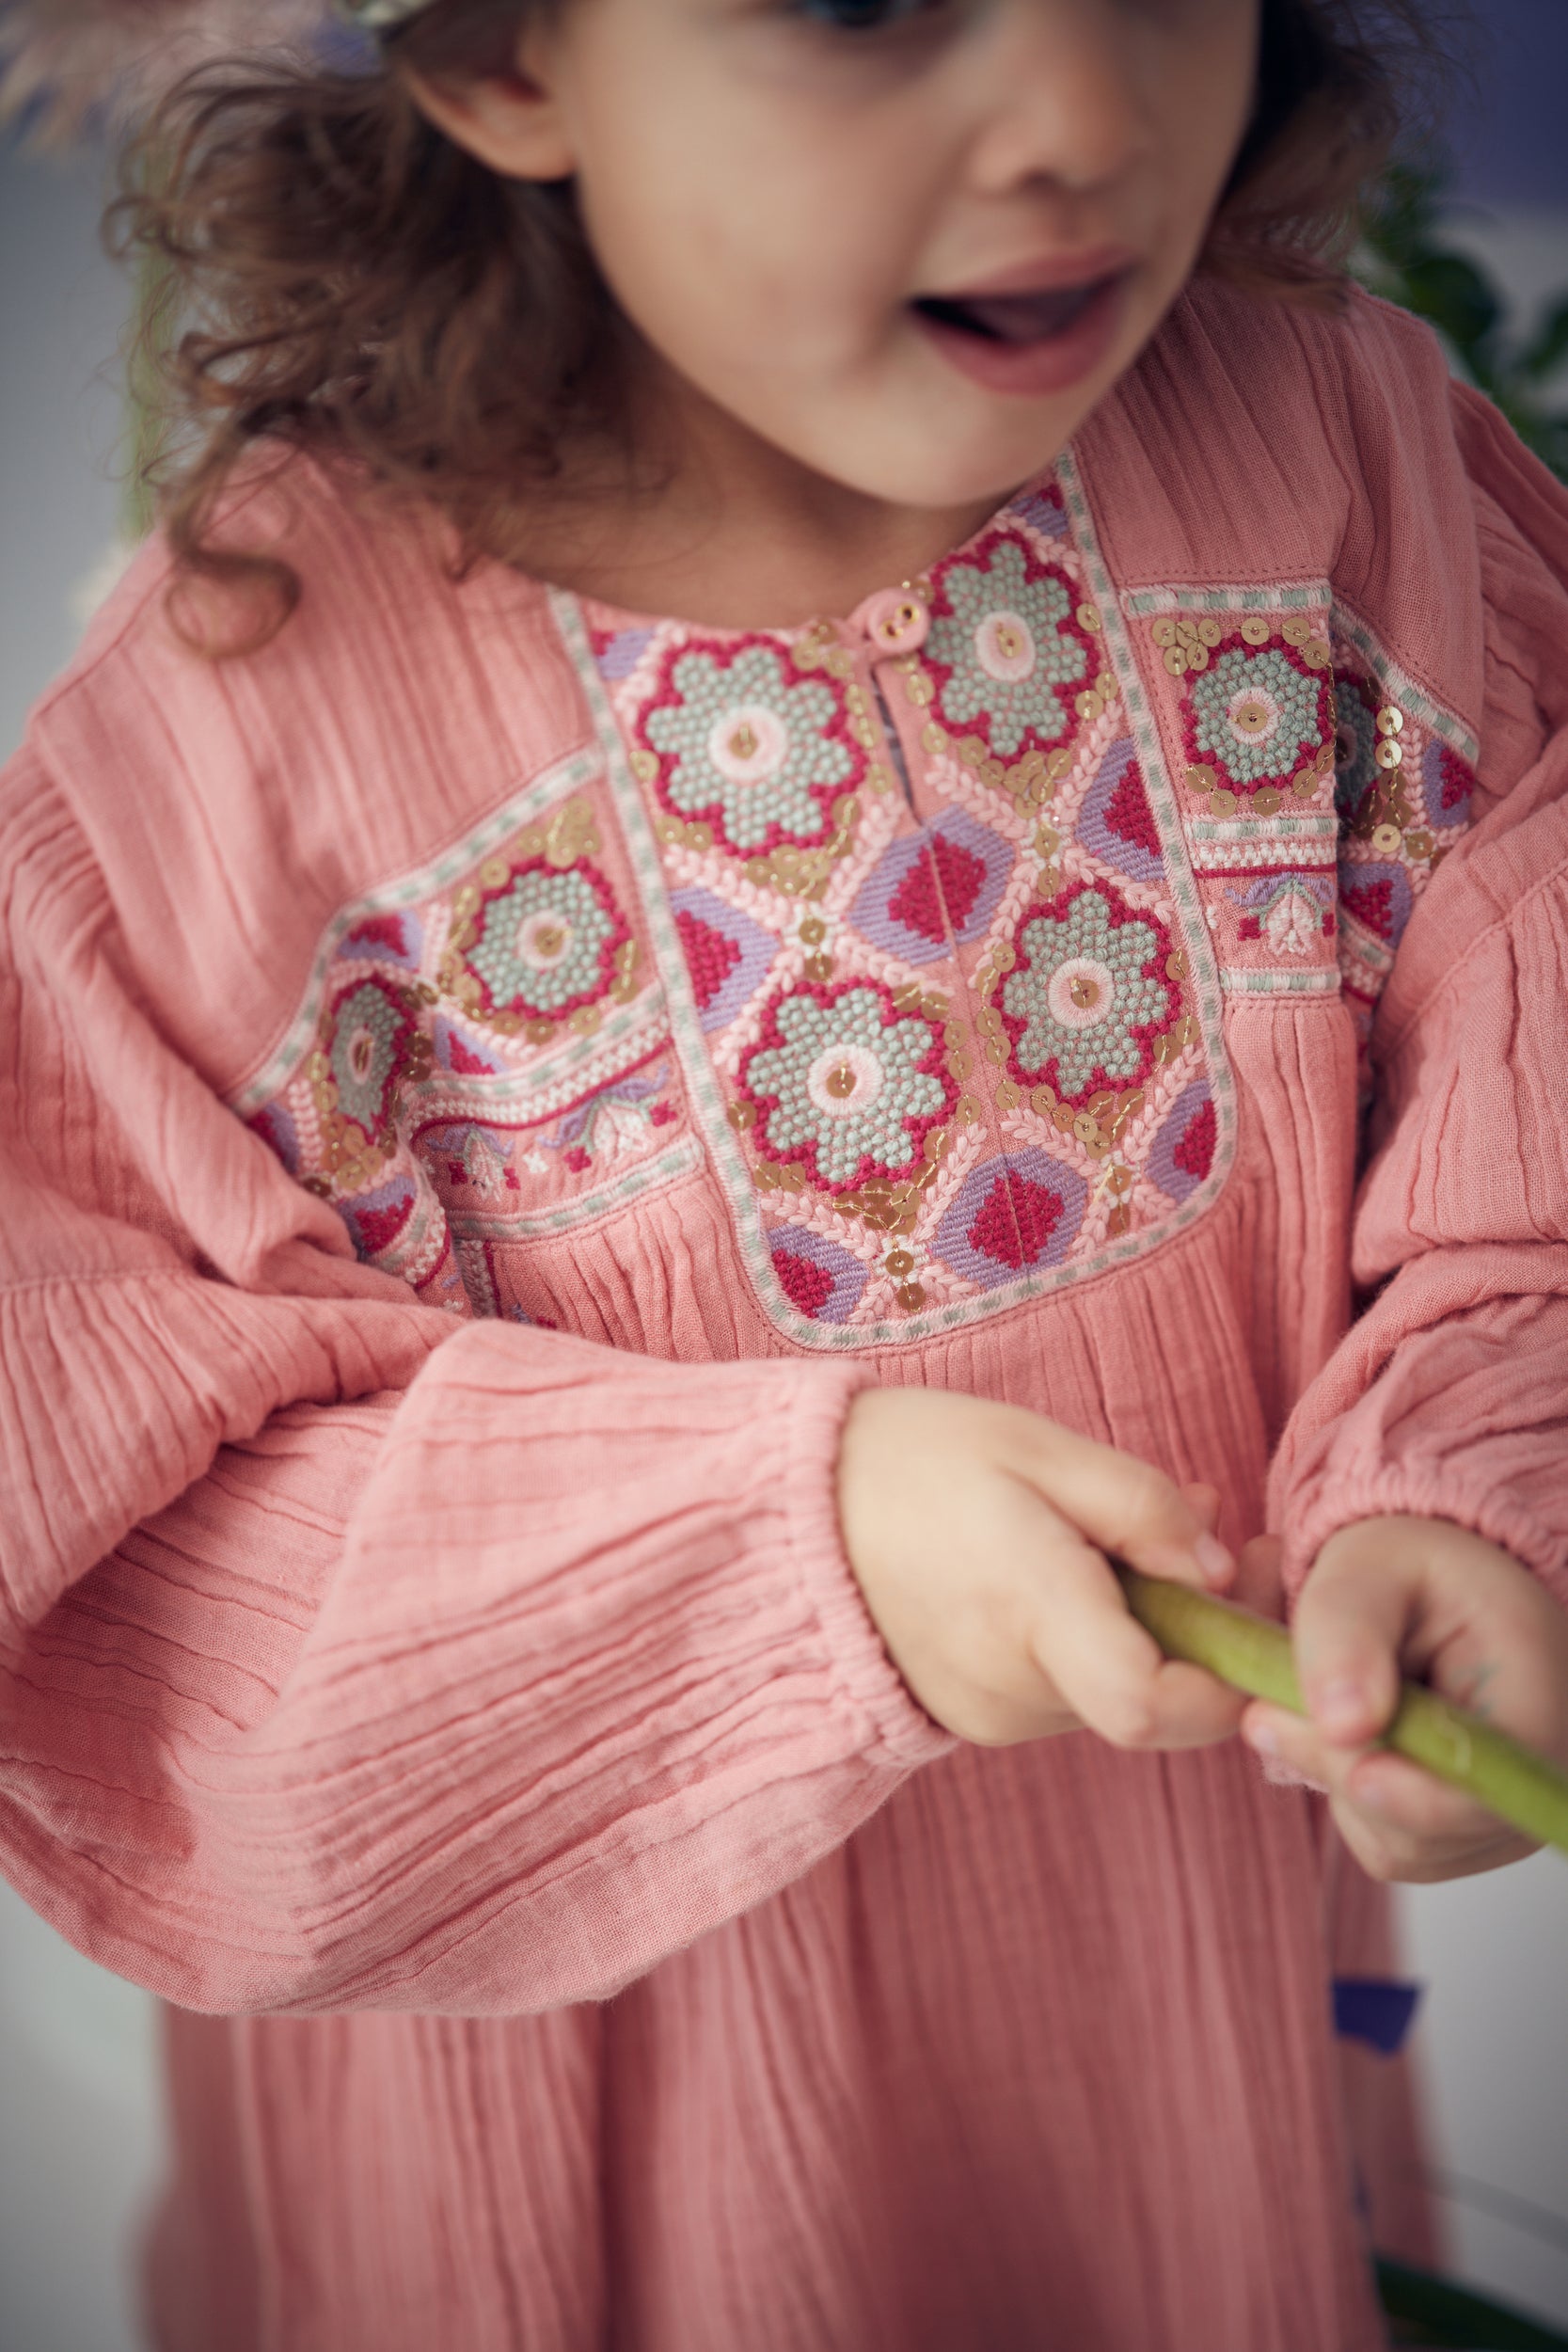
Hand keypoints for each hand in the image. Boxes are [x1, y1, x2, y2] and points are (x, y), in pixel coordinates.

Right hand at [837, 1385, 1243, 1749]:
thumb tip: (1225, 1571)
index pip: (1156, 1706)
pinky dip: (1099, 1642)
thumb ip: (1143, 1509)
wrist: (791, 1512)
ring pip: (1115, 1695)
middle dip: (1207, 1630)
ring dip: (1153, 1630)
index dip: (1229, 1681)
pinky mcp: (975, 1719)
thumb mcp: (1039, 1449)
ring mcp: (990, 1716)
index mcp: (1029, 1612)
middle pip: (1153, 1700)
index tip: (1257, 1612)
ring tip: (1143, 1533)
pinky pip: (1069, 1691)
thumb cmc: (917, 1460)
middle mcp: (1011, 1689)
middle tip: (1234, 1536)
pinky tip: (1085, 1570)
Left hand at [1241, 1515, 1567, 1881]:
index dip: (1418, 1800)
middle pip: (1428, 1829)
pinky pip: (1381, 1842)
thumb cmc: (1409, 1569)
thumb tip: (1341, 1723)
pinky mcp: (1457, 1837)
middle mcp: (1532, 1778)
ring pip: (1395, 1843)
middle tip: (1269, 1704)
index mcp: (1535, 1703)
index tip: (1357, 1772)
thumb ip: (1347, 1631)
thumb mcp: (1370, 1566)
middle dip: (1340, 1768)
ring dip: (1335, 1777)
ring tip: (1328, 1700)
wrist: (1430, 1589)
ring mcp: (1498, 1819)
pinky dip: (1344, 1791)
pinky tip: (1349, 1731)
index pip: (1490, 1795)